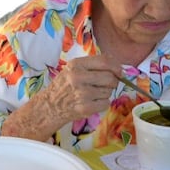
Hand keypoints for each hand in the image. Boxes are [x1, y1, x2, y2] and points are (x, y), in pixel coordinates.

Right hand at [3, 54, 122, 140]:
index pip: (104, 61)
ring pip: (109, 91)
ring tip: (93, 94)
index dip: (116, 66)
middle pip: (110, 77)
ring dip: (105, 93)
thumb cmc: (64, 86)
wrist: (50, 106)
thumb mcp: (73, 69)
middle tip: (107, 85)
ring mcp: (82, 94)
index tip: (119, 71)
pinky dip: (102, 103)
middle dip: (113, 82)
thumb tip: (117, 65)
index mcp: (76, 65)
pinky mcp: (85, 108)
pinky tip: (92, 102)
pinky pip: (106, 103)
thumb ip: (92, 65)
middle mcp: (78, 77)